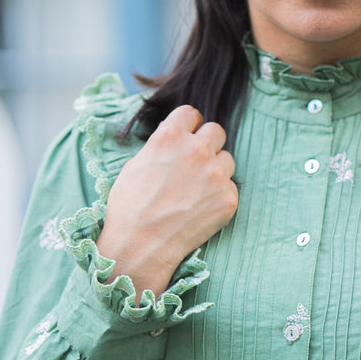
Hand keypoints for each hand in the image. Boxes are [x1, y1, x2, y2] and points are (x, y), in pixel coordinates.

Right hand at [96, 106, 237, 299]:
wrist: (141, 245)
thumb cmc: (130, 207)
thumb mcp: (136, 164)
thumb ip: (161, 147)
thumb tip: (175, 142)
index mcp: (170, 136)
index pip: (192, 114)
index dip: (189, 126)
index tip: (188, 136)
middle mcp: (197, 150)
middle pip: (217, 131)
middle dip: (207, 144)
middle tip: (196, 163)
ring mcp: (216, 174)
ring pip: (227, 160)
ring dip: (215, 170)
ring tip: (195, 191)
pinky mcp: (228, 198)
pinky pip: (230, 188)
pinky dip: (219, 196)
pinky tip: (200, 209)